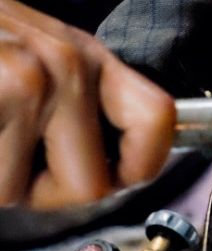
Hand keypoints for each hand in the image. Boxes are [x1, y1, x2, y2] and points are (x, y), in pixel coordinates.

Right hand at [0, 0, 174, 209]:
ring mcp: (26, 79)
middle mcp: (67, 65)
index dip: (141, 166)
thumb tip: (125, 166)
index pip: (158, 120)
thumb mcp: (34, 57)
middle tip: (8, 156)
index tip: (116, 178)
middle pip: (92, 185)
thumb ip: (82, 105)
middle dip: (44, 190)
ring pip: (22, 192)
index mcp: (88, 58)